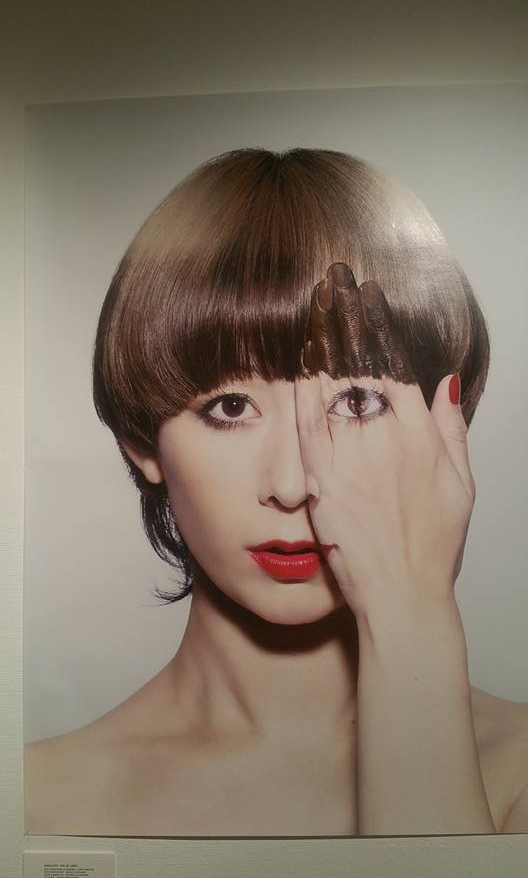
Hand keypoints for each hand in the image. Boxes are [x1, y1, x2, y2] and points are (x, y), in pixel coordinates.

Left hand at [294, 263, 475, 618]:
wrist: (401, 597)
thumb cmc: (431, 547)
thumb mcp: (459, 487)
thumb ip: (451, 430)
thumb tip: (445, 382)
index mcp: (422, 437)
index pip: (398, 366)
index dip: (380, 327)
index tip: (370, 295)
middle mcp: (387, 439)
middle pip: (363, 364)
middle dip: (348, 316)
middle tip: (335, 280)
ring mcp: (352, 458)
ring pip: (333, 384)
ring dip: (322, 338)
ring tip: (314, 302)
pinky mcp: (323, 479)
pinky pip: (309, 423)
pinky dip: (302, 387)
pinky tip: (295, 358)